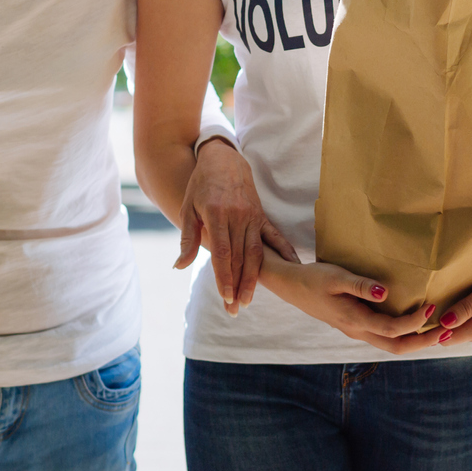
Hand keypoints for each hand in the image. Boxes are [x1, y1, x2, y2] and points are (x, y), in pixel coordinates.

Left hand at [178, 138, 297, 315]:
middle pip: (240, 258)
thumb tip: (179, 266)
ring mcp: (253, 216)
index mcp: (217, 214)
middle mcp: (238, 216)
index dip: (225, 276)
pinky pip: (275, 237)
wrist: (223, 160)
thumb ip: (187, 239)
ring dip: (254, 279)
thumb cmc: (200, 185)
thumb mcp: (187, 209)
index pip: (222, 252)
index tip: (225, 297)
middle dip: (238, 286)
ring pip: (256, 253)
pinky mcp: (262, 216)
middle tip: (235, 310)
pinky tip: (292, 268)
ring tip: (249, 301)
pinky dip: (284, 253)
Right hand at [259, 251, 440, 354]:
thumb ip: (361, 285)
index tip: (432, 307)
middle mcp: (357, 331)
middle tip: (448, 331)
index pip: (392, 329)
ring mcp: (357, 331)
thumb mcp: (336, 277)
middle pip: (397, 347)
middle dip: (424, 342)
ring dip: (416, 341)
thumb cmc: (314, 278)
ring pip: (392, 346)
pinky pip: (386, 337)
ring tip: (439, 331)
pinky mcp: (357, 326)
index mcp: (354, 320)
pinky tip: (416, 325)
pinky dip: (405, 335)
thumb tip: (385, 292)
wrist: (292, 287)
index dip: (415, 322)